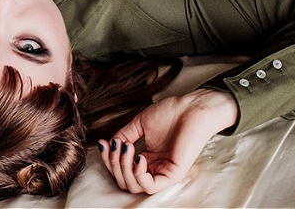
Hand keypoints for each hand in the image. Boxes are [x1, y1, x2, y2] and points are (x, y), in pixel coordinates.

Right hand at [98, 88, 238, 193]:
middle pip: (125, 181)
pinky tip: (139, 157)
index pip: (122, 170)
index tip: (103, 143)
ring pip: (134, 186)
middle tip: (115, 146)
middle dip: (114, 164)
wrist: (192, 108)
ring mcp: (164, 172)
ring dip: (124, 168)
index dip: (109, 159)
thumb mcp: (140, 124)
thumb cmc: (172, 112)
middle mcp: (154, 168)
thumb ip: (124, 136)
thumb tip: (109, 145)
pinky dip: (139, 174)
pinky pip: (150, 186)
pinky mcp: (173, 174)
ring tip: (127, 148)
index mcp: (147, 158)